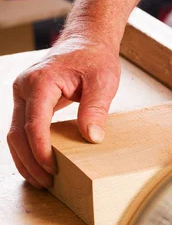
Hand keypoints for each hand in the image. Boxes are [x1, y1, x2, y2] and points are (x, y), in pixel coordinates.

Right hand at [7, 37, 119, 188]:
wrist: (87, 42)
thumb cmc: (95, 59)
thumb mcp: (103, 82)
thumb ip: (96, 109)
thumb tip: (92, 137)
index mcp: (40, 82)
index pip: (34, 122)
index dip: (41, 149)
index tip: (52, 169)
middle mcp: (24, 88)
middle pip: (17, 132)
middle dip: (30, 161)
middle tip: (47, 182)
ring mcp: (23, 95)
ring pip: (14, 134)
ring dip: (25, 159)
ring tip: (42, 181)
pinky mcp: (28, 102)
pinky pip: (21, 129)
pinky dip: (27, 149)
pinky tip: (38, 166)